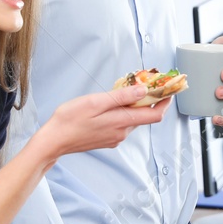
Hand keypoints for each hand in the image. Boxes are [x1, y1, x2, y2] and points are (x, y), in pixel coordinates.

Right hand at [39, 86, 168, 157]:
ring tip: (127, 90)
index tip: (168, 90)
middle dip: (149, 100)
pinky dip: (123, 113)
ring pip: (132, 120)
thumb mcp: (96, 102)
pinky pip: (122, 124)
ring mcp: (115, 138)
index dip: (165, 102)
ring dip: (134, 106)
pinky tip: (113, 104)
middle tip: (146, 83)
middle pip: (144, 117)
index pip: (155, 115)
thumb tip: (143, 91)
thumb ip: (121, 97)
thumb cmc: (70, 120)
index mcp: (121, 122)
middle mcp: (122, 133)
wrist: (54, 140)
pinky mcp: (107, 139)